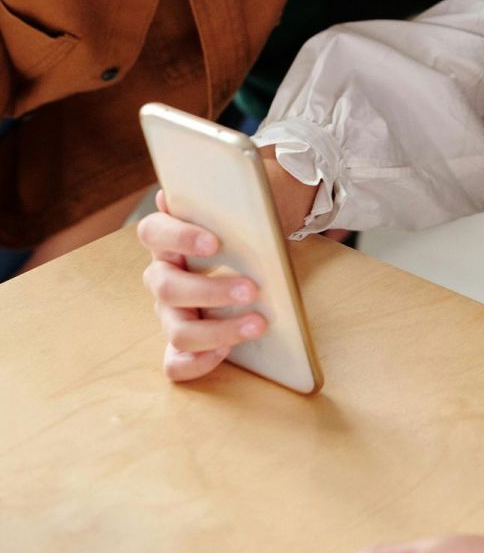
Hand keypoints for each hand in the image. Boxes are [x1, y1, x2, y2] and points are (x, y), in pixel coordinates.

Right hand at [138, 153, 317, 383]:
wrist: (261, 248)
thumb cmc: (245, 225)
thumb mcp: (242, 205)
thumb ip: (226, 193)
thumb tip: (183, 189)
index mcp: (168, 238)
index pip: (153, 232)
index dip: (179, 237)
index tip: (214, 242)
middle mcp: (163, 276)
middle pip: (166, 287)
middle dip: (210, 289)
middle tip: (253, 288)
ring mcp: (171, 312)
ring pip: (176, 329)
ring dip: (217, 329)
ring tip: (258, 323)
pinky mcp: (185, 342)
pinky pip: (175, 363)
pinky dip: (197, 363)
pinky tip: (226, 352)